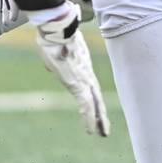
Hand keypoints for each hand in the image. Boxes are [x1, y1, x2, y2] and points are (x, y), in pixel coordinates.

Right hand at [34, 1, 109, 136]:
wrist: (59, 28)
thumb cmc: (56, 36)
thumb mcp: (59, 50)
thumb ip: (61, 58)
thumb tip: (57, 60)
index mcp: (83, 69)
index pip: (92, 89)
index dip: (96, 102)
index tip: (98, 113)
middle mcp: (86, 75)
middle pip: (97, 98)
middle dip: (101, 115)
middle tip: (105, 130)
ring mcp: (83, 79)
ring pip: (94, 103)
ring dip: (97, 119)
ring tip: (102, 133)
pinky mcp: (77, 83)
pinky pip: (85, 104)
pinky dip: (88, 117)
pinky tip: (90, 128)